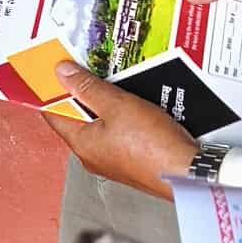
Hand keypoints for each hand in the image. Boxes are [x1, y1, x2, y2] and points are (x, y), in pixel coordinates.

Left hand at [40, 58, 194, 201]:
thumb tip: (63, 74)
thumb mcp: (117, 105)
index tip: (59, 71)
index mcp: (81, 143)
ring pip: (101, 124)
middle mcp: (93, 155)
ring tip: (116, 85)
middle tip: (90, 71)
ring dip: (106, 104)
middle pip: (77, 117)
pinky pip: (119, 132)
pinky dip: (122, 116)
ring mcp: (112, 159)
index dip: (54, 90)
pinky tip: (134, 104)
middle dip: (83, 93)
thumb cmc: (153, 147)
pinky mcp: (132, 159)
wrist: (188, 172)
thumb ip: (88, 88)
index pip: (53, 113)